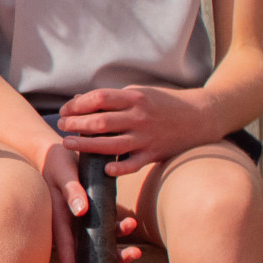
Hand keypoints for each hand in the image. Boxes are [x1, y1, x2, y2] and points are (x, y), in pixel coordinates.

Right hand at [34, 144, 147, 262]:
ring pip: (100, 241)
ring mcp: (82, 220)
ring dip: (118, 242)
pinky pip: (106, 227)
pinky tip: (130, 221)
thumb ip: (71, 191)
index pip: (64, 247)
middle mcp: (71, 224)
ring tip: (133, 228)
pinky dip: (119, 228)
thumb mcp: (63, 174)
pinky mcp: (92, 212)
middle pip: (87, 250)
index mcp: (58, 218)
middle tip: (133, 255)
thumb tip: (80, 211)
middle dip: (110, 257)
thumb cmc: (58, 162)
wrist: (60, 151)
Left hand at [57, 86, 215, 175]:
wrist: (200, 117)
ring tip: (68, 144)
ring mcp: (147, 137)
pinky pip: (133, 164)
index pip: (98, 99)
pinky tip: (103, 169)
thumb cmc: (163, 103)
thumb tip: (79, 101)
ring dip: (86, 145)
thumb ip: (112, 98)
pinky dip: (118, 168)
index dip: (77, 105)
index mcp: (135, 98)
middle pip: (100, 122)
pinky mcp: (155, 154)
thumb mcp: (139, 93)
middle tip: (61, 127)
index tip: (64, 111)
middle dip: (76, 125)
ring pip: (112, 145)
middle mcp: (140, 117)